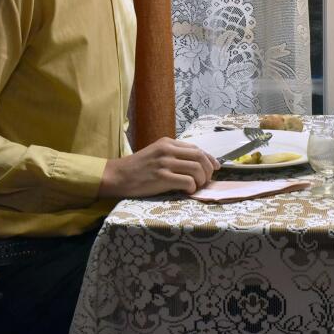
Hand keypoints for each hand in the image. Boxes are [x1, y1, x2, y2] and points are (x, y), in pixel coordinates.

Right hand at [99, 137, 218, 197]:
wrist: (117, 176)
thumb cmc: (137, 168)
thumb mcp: (156, 153)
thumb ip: (173, 154)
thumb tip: (196, 163)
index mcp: (168, 142)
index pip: (197, 148)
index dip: (210, 158)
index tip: (216, 167)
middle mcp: (167, 150)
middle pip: (200, 157)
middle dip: (209, 170)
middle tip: (207, 180)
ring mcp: (164, 163)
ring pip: (197, 169)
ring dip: (201, 180)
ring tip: (196, 186)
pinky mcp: (161, 177)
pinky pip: (187, 181)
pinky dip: (191, 187)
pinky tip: (187, 191)